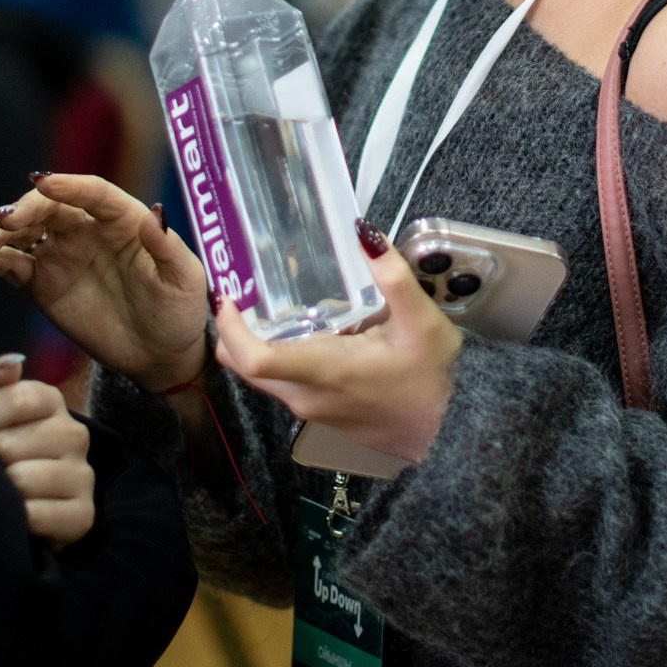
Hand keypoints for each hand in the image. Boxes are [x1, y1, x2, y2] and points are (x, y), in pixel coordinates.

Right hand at [0, 173, 210, 392]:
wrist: (159, 355)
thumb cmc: (178, 311)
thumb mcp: (183, 279)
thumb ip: (167, 248)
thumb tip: (154, 215)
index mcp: (123, 220)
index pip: (93, 192)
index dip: (68, 185)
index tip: (42, 183)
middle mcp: (88, 230)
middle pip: (50, 207)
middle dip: (25, 209)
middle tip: (4, 221)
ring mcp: (62, 256)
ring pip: (25, 232)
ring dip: (2, 232)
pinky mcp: (42, 284)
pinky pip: (14, 266)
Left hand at [0, 354, 95, 546]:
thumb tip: (10, 364)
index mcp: (51, 401)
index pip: (16, 398)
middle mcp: (76, 434)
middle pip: (10, 444)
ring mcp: (83, 475)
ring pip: (21, 480)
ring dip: (0, 490)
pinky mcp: (83, 514)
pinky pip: (38, 515)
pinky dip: (16, 519)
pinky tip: (15, 516)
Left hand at [214, 234, 462, 462]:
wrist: (440, 433)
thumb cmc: (429, 377)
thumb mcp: (423, 322)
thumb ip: (394, 278)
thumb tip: (363, 233)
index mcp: (323, 370)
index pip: (254, 359)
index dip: (230, 327)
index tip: (226, 293)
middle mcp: (304, 393)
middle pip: (242, 364)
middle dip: (233, 325)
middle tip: (242, 281)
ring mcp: (306, 405)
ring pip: (258, 373)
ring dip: (253, 337)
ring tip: (269, 294)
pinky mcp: (313, 408)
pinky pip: (277, 379)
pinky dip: (273, 351)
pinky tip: (300, 321)